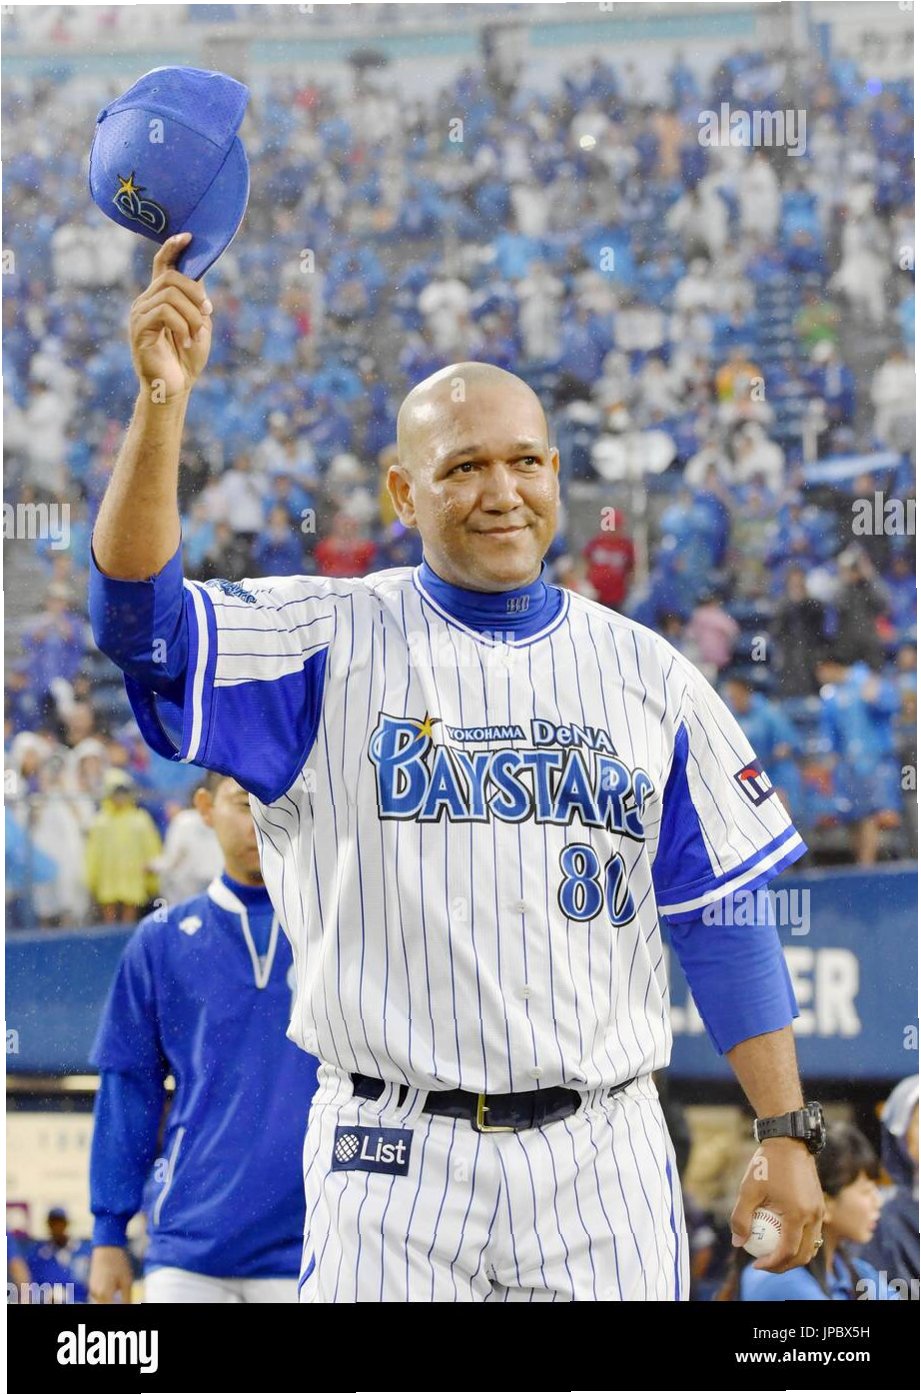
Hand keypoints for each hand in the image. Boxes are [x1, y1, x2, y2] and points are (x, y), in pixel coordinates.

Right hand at [89, 1245, 133, 1302]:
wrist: (107, 1247)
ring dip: (109, 1300)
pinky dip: (106, 1294)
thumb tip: (128, 1306)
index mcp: (104, 1294)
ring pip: (102, 1301)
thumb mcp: (127, 1281)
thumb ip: (127, 1298)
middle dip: (114, 1303)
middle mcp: (95, 1294)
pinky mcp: (91, 1285)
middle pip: (106, 1306)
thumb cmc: (118, 1263)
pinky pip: (99, 1295)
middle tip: (123, 1295)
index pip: (112, 1308)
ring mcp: (92, 1290)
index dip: (120, 1306)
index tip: (126, 1302)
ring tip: (118, 1287)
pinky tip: (112, 1283)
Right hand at [129, 233, 211, 400]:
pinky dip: (182, 326)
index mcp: (159, 297)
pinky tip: (185, 342)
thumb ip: (196, 300)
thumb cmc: (186, 358)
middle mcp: (146, 301)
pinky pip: (164, 312)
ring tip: (195, 336)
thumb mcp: (198, 323)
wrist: (175, 386)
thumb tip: (198, 275)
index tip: (188, 237)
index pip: (161, 263)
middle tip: (206, 313)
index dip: (173, 247)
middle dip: (195, 293)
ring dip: (191, 315)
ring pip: (170, 295)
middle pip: (171, 277)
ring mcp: (140, 314)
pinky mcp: (139, 329)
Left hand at [730, 1138, 823, 1272]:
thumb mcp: (748, 1190)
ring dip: (795, 1256)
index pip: (787, 1252)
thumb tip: (737, 1243)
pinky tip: (783, 1237)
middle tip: (765, 1265)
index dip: (772, 1264)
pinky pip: (813, 1232)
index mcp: (797, 1214)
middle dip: (784, 1266)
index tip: (756, 1265)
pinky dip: (801, 1241)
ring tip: (774, 1255)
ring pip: (811, 1246)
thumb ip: (741, 1217)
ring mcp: (819, 1211)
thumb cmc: (767, 1164)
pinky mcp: (819, 1205)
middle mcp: (813, 1216)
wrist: (789, 1142)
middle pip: (803, 1254)